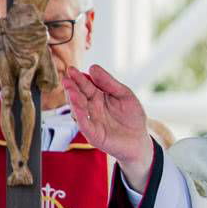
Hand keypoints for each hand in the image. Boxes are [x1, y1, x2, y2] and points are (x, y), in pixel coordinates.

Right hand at [63, 64, 152, 190]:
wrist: (140, 140)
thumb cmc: (132, 116)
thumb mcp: (125, 95)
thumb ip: (109, 83)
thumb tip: (93, 67)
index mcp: (99, 97)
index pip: (86, 86)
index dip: (79, 78)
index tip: (71, 69)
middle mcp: (92, 108)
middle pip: (80, 96)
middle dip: (73, 87)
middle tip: (67, 78)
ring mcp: (91, 121)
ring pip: (79, 109)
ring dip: (74, 100)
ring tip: (71, 90)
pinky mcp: (93, 135)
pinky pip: (85, 124)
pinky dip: (81, 116)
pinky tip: (78, 107)